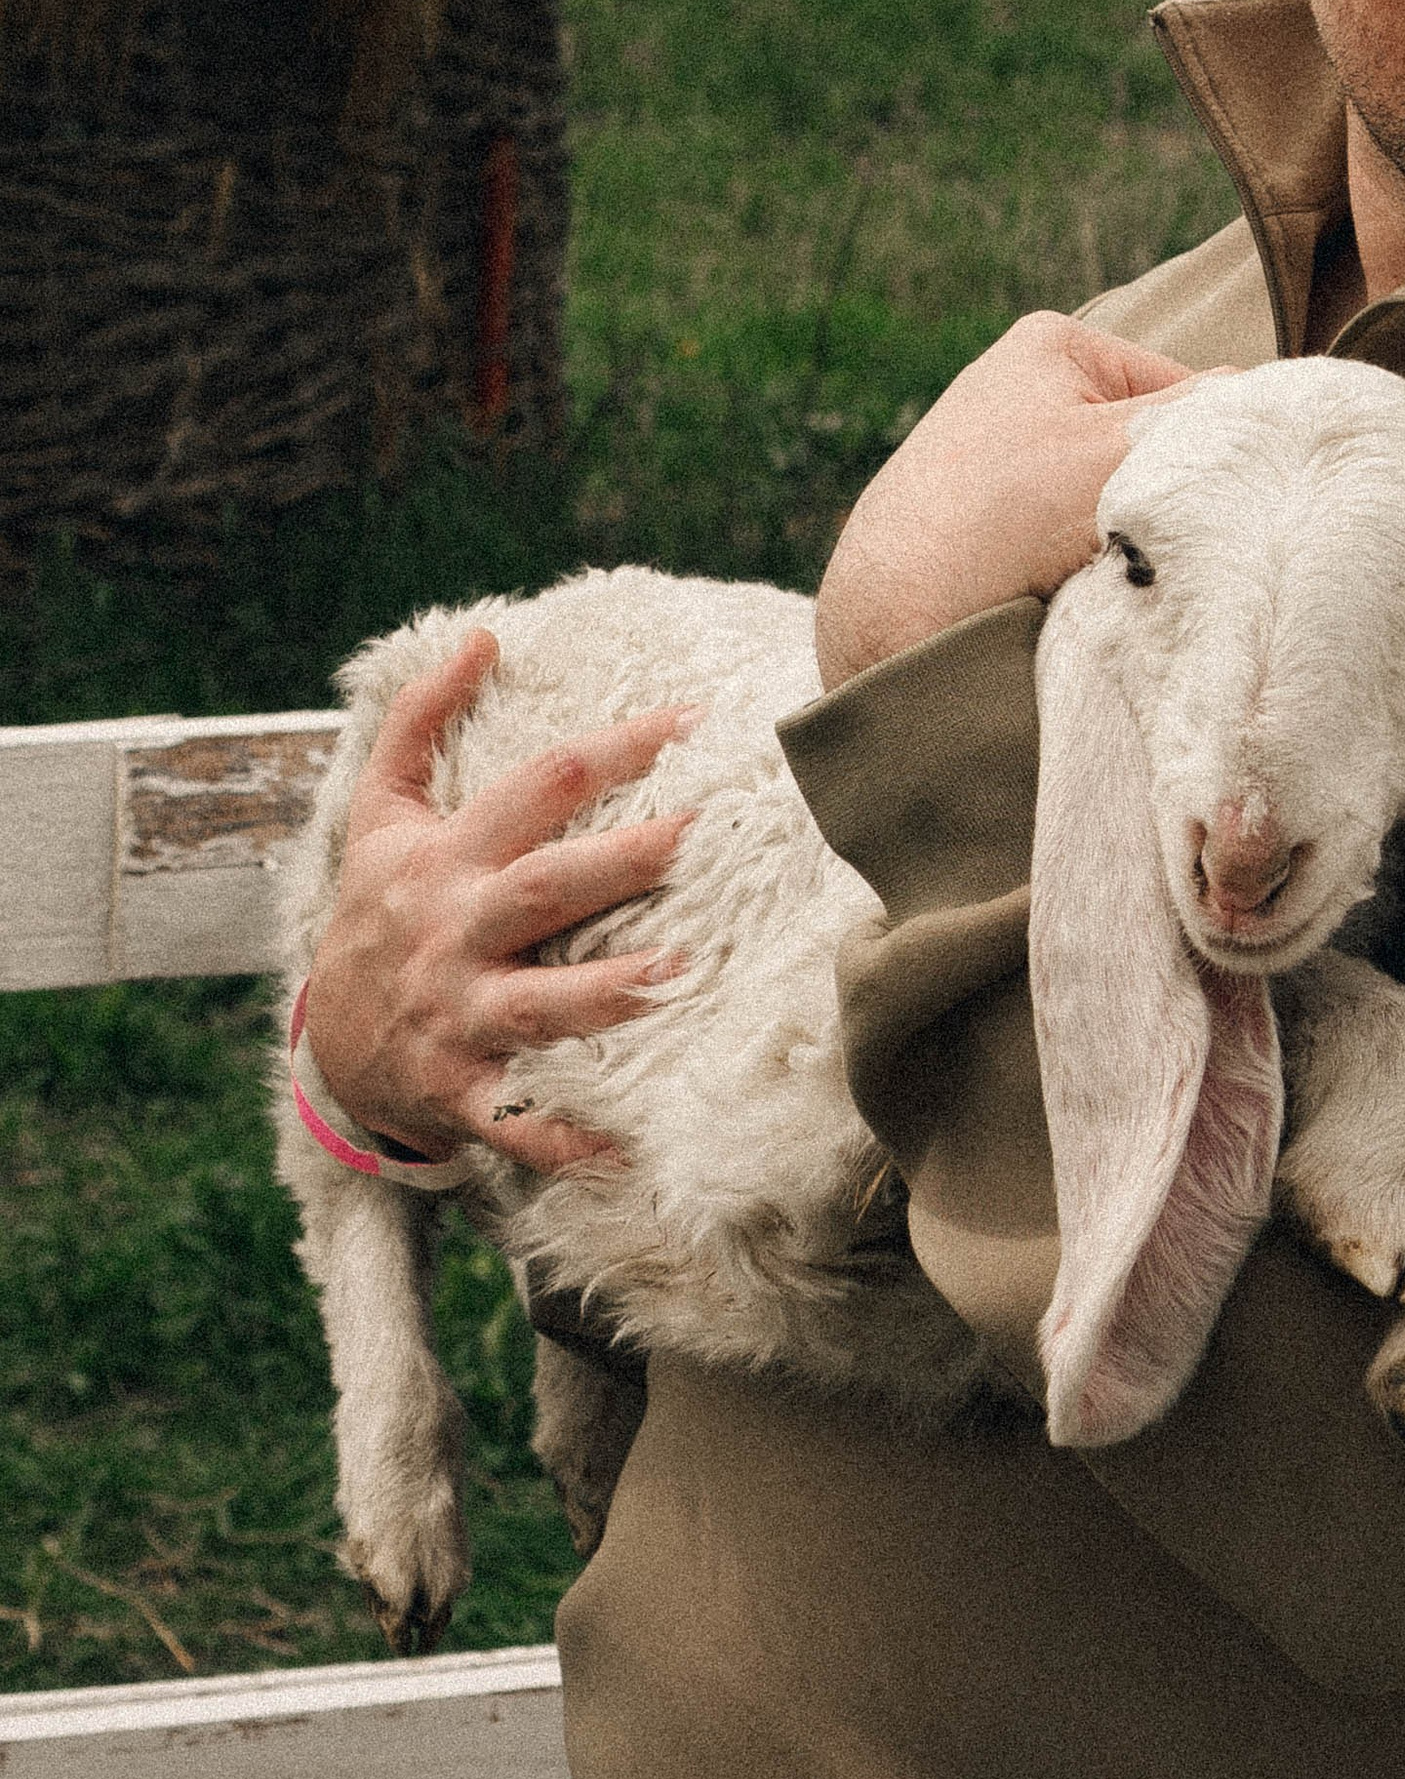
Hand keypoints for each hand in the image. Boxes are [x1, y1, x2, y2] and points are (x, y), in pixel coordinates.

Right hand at [299, 629, 696, 1173]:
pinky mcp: (464, 1092)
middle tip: (703, 833)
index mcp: (446, 860)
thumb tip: (481, 634)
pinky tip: (631, 1143)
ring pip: (542, 1006)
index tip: (691, 719)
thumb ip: (419, 719)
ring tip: (686, 973)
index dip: (612, 749)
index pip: (538, 789)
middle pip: (547, 889)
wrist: (328, 1048)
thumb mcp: (381, 814)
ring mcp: (459, 1018)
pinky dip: (569, 1138)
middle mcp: (455, 935)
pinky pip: (522, 1121)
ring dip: (612, 994)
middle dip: (624, 862)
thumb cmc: (378, 912)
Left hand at [814, 311, 1197, 689]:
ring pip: (1115, 503)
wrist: (892, 618)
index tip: (1206, 502)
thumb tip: (1278, 400)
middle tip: (1155, 542)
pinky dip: (1085, 568)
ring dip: (1125, 539)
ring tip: (1104, 571)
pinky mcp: (990, 526)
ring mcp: (1005, 460)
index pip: (1185, 390)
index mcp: (1056, 345)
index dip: (1208, 451)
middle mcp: (1025, 391)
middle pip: (1147, 448)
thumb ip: (1204, 415)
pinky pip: (1074, 542)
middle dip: (1160, 498)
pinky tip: (1069, 591)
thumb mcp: (1119, 449)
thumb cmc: (998, 516)